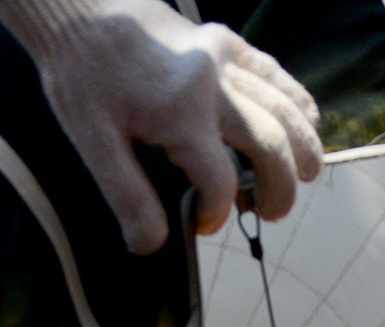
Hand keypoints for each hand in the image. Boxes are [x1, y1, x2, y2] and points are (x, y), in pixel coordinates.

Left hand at [0, 0, 322, 252]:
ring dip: (302, 152)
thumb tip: (151, 245)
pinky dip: (298, 106)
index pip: (220, 181)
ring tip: (300, 181)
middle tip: (269, 214)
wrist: (80, 11)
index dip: (216, 213)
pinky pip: (277, 76)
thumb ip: (127, 196)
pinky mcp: (228, 43)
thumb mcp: (91, 141)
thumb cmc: (82, 74)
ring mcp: (225, 59)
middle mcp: (213, 84)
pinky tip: (305, 129)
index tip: (201, 223)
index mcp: (179, 113)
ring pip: (286, 110)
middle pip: (271, 145)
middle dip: (280, 190)